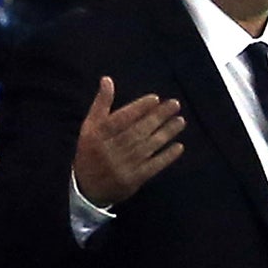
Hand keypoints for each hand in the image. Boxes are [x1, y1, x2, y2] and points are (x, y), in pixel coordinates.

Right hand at [74, 76, 184, 206]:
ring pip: (147, 146)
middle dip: (158, 117)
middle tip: (175, 105)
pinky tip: (178, 146)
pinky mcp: (134, 180)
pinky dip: (166, 156)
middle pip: (138, 131)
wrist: (87, 188)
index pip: (122, 119)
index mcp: (99, 135)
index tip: (155, 98)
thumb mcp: (89, 126)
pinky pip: (153, 166)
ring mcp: (124, 166)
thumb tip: (107, 79)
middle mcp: (111, 150)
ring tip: (180, 121)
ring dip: (166, 133)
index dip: (139, 108)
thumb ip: (101, 104)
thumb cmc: (90, 151)